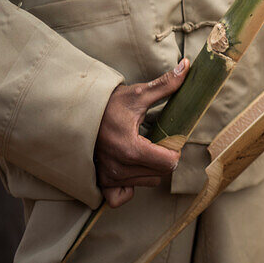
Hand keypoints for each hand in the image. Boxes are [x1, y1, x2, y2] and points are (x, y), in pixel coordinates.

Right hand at [95, 59, 189, 206]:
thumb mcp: (138, 94)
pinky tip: (130, 169)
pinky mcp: (101, 183)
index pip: (169, 163)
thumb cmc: (109, 105)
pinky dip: (130, 187)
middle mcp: (118, 168)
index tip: (168, 137)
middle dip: (164, 158)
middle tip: (155, 141)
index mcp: (130, 148)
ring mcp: (108, 178)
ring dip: (150, 169)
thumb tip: (187, 66)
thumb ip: (165, 84)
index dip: (175, 149)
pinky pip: (123, 197)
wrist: (76, 114)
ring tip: (141, 149)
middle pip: (160, 173)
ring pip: (146, 182)